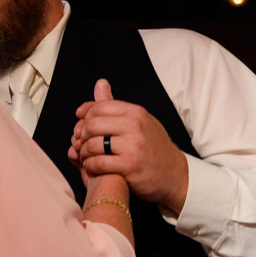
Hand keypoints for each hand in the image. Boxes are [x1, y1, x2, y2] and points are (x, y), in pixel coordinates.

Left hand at [68, 78, 189, 215]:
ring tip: (85, 156)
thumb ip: (116, 105)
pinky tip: (91, 167)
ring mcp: (133, 147)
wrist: (174, 173)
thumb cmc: (153, 146)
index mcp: (136, 112)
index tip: (81, 124)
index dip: (85, 116)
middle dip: (82, 134)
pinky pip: (98, 163)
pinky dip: (90, 166)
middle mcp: (135, 126)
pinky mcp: (130, 166)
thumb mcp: (140, 120)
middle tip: (81, 142)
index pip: (99, 107)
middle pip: (92, 125)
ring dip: (83, 152)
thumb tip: (100, 83)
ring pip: (93, 144)